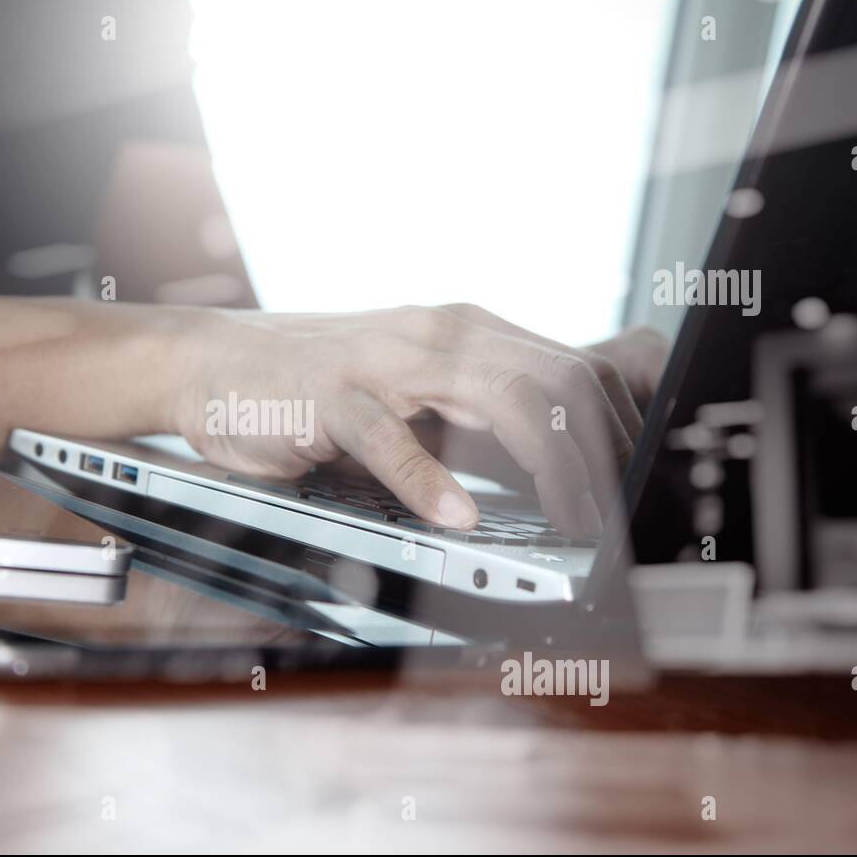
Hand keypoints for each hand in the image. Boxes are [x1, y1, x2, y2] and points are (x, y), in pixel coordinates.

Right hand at [178, 304, 668, 538]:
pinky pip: (389, 438)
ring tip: (573, 523)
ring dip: (550, 465)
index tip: (640, 490)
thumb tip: (577, 450)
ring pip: (500, 396)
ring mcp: (385, 360)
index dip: (625, 431)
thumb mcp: (423, 391)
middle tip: (618, 523)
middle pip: (560, 379)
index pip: (581, 368)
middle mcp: (441, 335)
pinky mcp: (329, 395)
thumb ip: (489, 412)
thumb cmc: (325, 387)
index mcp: (472, 333)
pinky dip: (428, 482)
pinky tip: (456, 518)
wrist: (216, 364)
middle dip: (605, 455)